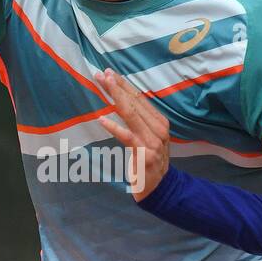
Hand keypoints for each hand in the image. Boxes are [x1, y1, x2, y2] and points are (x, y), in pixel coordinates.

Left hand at [94, 68, 170, 199]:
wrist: (158, 187)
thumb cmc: (149, 159)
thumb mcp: (149, 136)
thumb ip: (140, 120)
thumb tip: (123, 98)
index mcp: (160, 122)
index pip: (140, 98)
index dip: (124, 84)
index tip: (109, 72)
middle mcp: (159, 129)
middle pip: (135, 102)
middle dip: (117, 86)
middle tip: (101, 73)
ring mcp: (153, 142)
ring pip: (131, 115)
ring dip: (116, 98)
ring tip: (103, 86)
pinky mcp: (145, 155)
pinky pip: (127, 137)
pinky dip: (114, 127)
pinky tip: (102, 119)